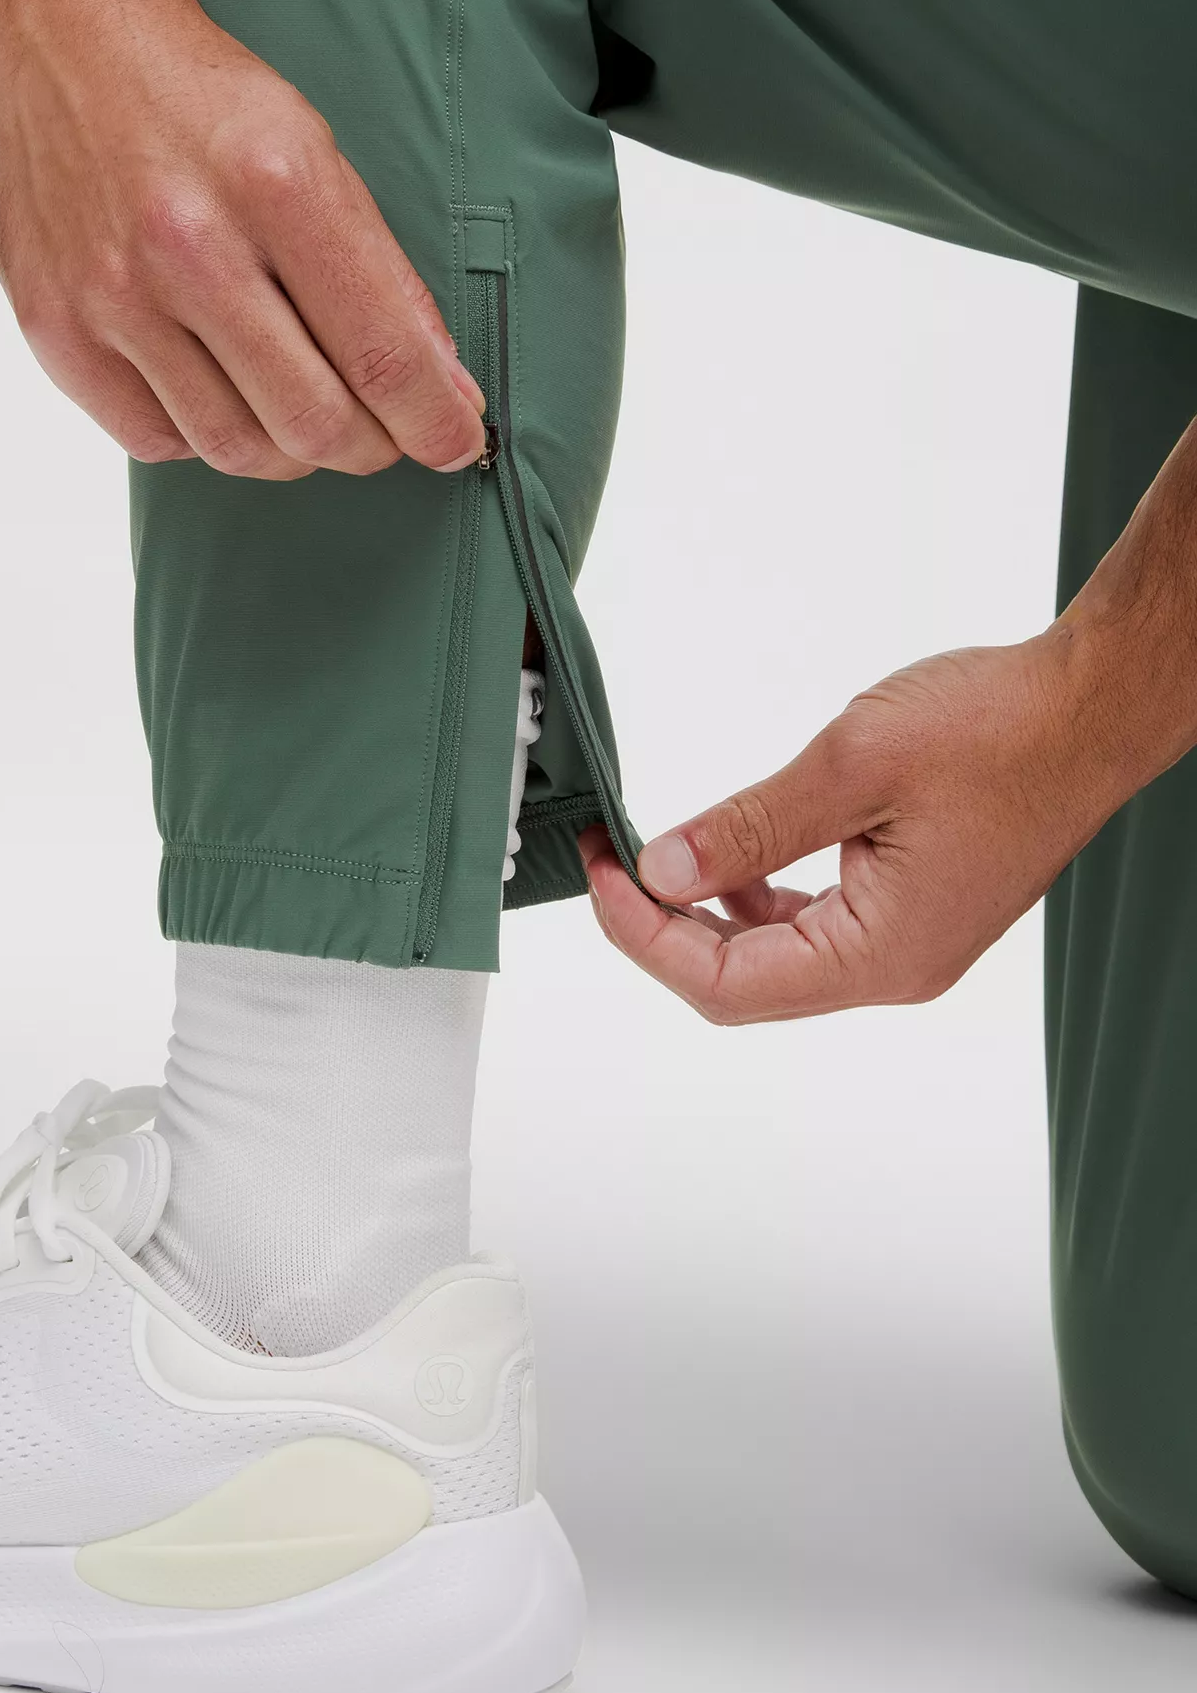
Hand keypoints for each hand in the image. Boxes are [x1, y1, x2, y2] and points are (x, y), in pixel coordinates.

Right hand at [0, 0, 486, 480]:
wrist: (59, 38)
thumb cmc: (200, 101)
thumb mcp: (315, 151)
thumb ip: (377, 274)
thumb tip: (441, 389)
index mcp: (275, 184)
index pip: (382, 354)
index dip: (435, 422)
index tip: (457, 442)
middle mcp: (188, 246)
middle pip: (313, 423)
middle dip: (370, 446)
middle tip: (382, 433)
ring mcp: (111, 296)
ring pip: (237, 448)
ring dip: (290, 450)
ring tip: (302, 412)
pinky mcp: (56, 331)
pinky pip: (157, 441)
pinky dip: (203, 434)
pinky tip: (216, 389)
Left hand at [580, 636, 1133, 1023]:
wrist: (1090, 707)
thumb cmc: (1000, 729)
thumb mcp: (851, 766)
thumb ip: (748, 826)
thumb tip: (660, 872)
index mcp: (879, 955)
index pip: (725, 984)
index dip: (645, 936)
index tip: (601, 872)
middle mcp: (892, 970)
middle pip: (740, 984)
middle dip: (662, 928)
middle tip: (610, 859)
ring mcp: (904, 945)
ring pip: (771, 959)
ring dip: (704, 914)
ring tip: (652, 854)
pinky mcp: (909, 911)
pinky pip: (810, 927)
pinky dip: (754, 898)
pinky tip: (726, 855)